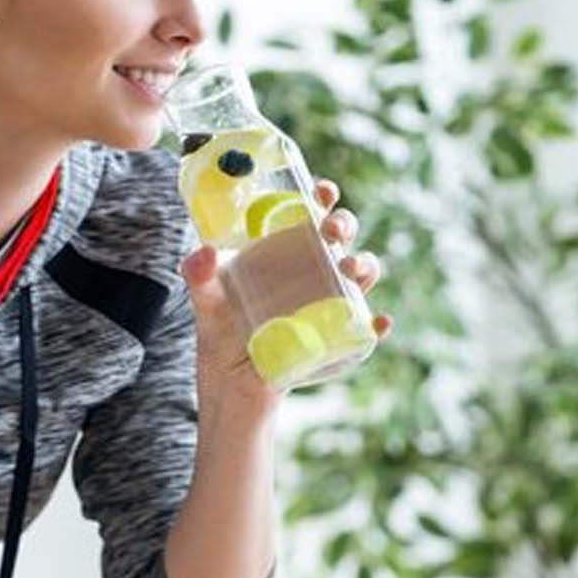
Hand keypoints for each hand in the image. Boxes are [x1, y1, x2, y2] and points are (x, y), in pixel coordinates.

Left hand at [181, 178, 393, 410]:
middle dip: (344, 225)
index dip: (321, 198)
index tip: (322, 191)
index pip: (306, 214)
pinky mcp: (335, 338)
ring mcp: (327, 303)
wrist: (233, 387)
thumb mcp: (206, 305)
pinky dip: (376, 325)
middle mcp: (310, 271)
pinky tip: (378, 323)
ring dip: (366, 265)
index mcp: (283, 252)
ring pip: (359, 275)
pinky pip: (364, 328)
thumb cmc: (221, 334)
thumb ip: (199, 277)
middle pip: (338, 238)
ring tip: (351, 269)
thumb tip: (204, 252)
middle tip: (332, 231)